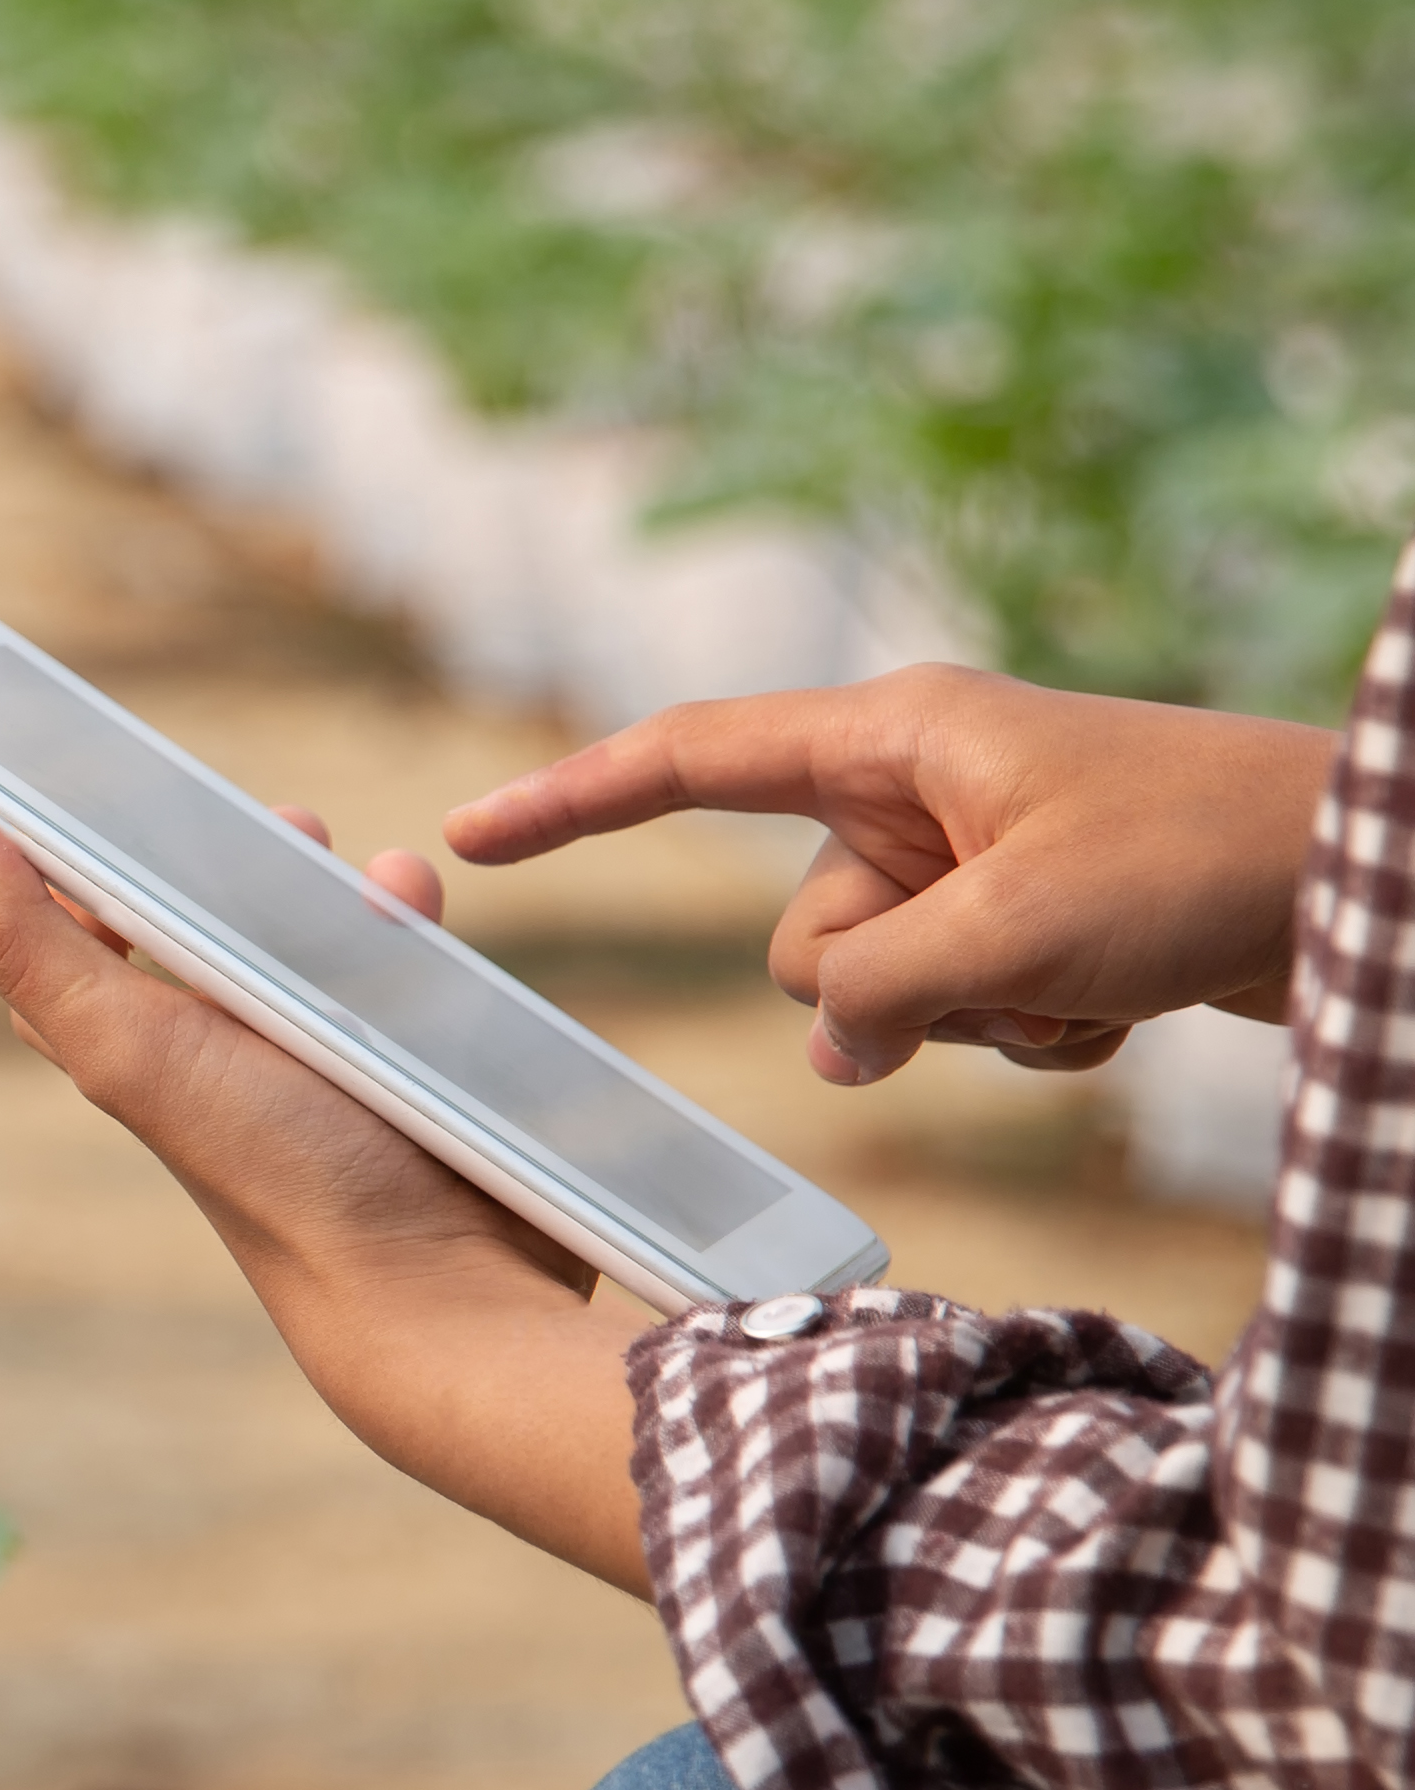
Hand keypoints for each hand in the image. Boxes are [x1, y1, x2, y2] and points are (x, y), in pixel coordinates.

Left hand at [0, 792, 649, 1590]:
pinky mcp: (384, 1045)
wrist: (431, 1279)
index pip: (61, 907)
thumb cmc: (270, 1170)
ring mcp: (292, 1040)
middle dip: (228, 842)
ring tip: (353, 874)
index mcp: (116, 1027)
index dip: (69, 836)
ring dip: (322, 872)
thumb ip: (18, 937)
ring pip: (294, 911)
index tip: (94, 765)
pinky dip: (398, 914)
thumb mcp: (126, 1041)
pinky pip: (383, 950)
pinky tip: (413, 901)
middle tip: (276, 825)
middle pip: (189, 894)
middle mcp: (195, 1033)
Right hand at [445, 666, 1331, 1086]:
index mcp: (898, 737)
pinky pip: (959, 1012)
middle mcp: (921, 789)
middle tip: (1012, 968)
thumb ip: (878, 993)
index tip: (466, 838)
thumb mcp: (1013, 933)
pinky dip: (1027, 1029)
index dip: (568, 801)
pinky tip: (1117, 1004)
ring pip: (881, 990)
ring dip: (973, 1018)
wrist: (1371, 885)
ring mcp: (975, 861)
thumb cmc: (1207, 860)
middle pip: (806, 933)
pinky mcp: (1028, 922)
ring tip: (1087, 984)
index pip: (688, 758)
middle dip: (891, 985)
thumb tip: (835, 1053)